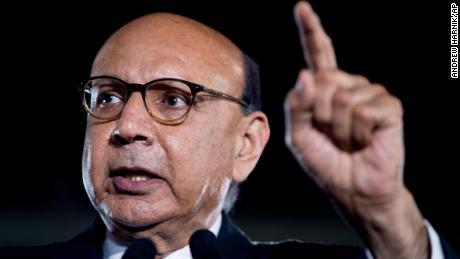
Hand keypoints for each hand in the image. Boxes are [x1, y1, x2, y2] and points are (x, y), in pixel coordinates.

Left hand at [284, 2, 427, 257]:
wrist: (354, 190)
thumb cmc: (326, 162)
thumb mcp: (299, 136)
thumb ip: (296, 106)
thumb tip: (305, 75)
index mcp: (326, 90)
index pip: (318, 55)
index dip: (311, 31)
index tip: (302, 6)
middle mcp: (349, 86)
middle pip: (323, 80)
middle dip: (319, 114)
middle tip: (331, 135)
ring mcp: (371, 93)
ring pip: (341, 98)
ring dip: (339, 128)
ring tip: (349, 140)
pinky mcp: (389, 107)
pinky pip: (363, 110)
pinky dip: (358, 132)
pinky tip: (366, 140)